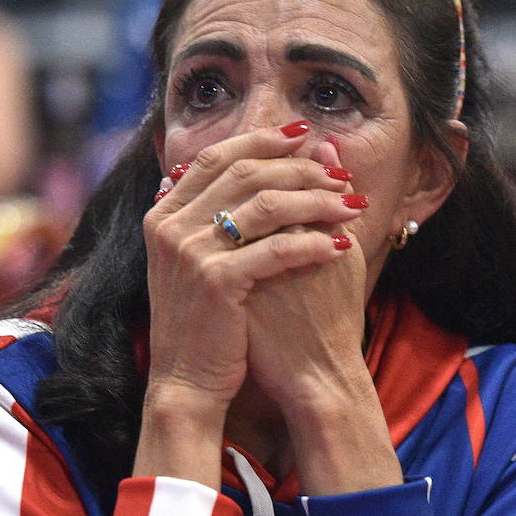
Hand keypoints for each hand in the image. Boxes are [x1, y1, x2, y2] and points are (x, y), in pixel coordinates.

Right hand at [142, 122, 360, 415]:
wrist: (185, 380)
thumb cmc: (201, 320)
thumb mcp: (191, 259)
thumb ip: (201, 213)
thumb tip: (217, 166)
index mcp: (164, 214)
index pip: (215, 157)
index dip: (260, 141)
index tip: (302, 136)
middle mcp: (171, 225)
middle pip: (246, 173)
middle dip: (300, 169)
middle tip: (339, 174)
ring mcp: (191, 251)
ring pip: (267, 205)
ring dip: (317, 201)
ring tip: (351, 206)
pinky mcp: (216, 280)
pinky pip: (276, 249)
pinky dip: (313, 244)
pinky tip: (341, 246)